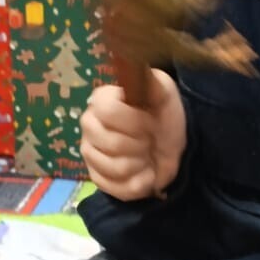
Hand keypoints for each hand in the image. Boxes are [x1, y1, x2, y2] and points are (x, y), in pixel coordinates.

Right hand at [80, 71, 186, 199]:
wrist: (170, 144)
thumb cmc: (164, 116)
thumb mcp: (164, 93)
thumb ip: (150, 82)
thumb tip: (135, 71)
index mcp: (100, 100)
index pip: (108, 111)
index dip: (135, 120)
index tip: (151, 121)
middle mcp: (89, 125)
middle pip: (112, 143)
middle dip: (142, 144)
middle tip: (150, 140)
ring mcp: (90, 153)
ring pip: (117, 167)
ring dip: (143, 163)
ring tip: (148, 155)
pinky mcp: (97, 179)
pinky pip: (119, 188)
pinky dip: (140, 183)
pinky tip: (145, 172)